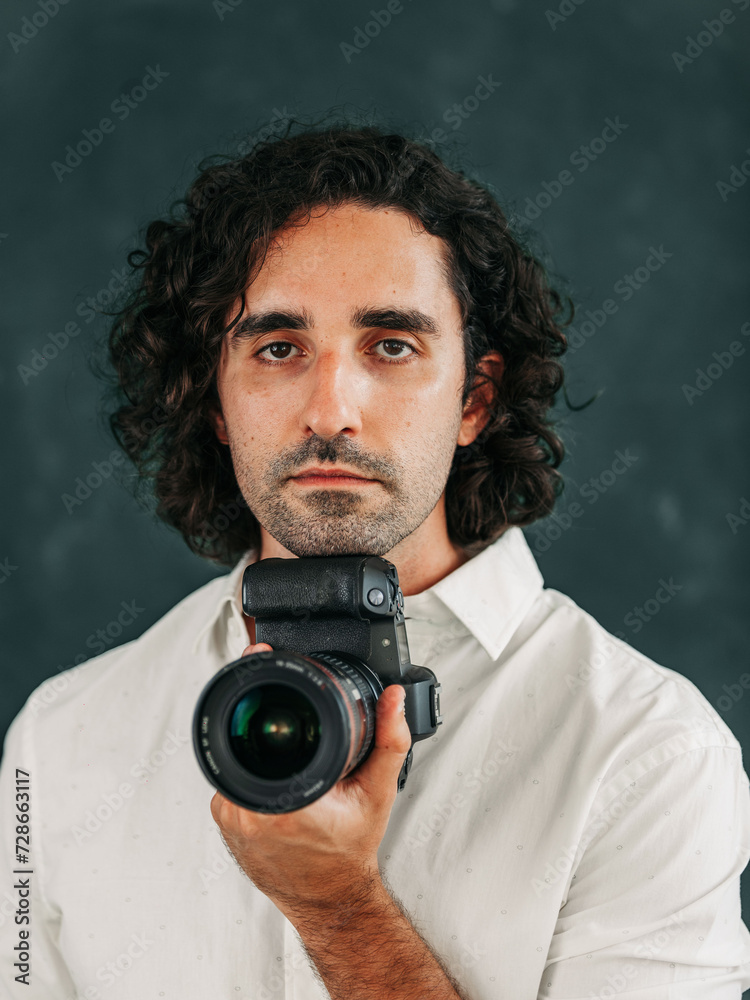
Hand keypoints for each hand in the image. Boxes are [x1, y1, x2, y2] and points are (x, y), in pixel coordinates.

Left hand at [209, 642, 412, 919]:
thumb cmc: (350, 852)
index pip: (259, 729)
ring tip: (289, 746)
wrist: (329, 898)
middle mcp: (247, 808)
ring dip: (257, 743)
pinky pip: (232, 775)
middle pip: (243, 735)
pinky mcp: (224, 819)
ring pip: (235, 754)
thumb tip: (392, 698)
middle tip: (291, 714)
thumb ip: (390, 740)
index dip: (258, 686)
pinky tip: (278, 771)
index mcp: (283, 801)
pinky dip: (251, 765)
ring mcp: (230, 816)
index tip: (259, 655)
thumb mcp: (378, 793)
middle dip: (264, 714)